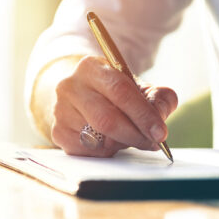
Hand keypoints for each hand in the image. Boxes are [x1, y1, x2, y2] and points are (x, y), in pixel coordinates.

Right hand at [50, 56, 176, 156]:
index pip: (120, 91)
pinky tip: (110, 140)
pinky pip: (88, 151)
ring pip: (98, 138)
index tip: (160, 132)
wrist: (83, 94)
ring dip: (121, 143)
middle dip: (135, 135)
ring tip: (131, 137)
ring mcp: (60, 110)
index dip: (143, 114)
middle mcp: (70, 86)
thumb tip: (160, 116)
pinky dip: (106, 151)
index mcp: (91, 67)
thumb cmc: (115, 92)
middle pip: (107, 119)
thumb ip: (159, 98)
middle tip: (153, 142)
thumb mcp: (140, 87)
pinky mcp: (58, 132)